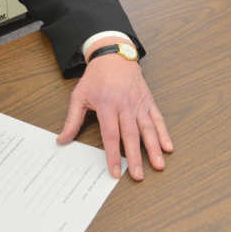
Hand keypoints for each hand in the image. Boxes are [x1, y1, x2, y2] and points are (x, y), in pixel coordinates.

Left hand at [57, 54, 172, 180]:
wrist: (113, 55)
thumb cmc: (96, 76)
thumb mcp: (79, 95)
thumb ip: (72, 120)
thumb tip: (62, 139)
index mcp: (107, 105)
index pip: (111, 135)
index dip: (113, 155)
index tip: (115, 172)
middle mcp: (125, 105)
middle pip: (131, 135)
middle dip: (135, 157)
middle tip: (138, 176)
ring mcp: (138, 103)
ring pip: (147, 128)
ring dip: (153, 148)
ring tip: (158, 165)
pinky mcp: (148, 100)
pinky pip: (157, 118)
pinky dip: (163, 133)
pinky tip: (168, 146)